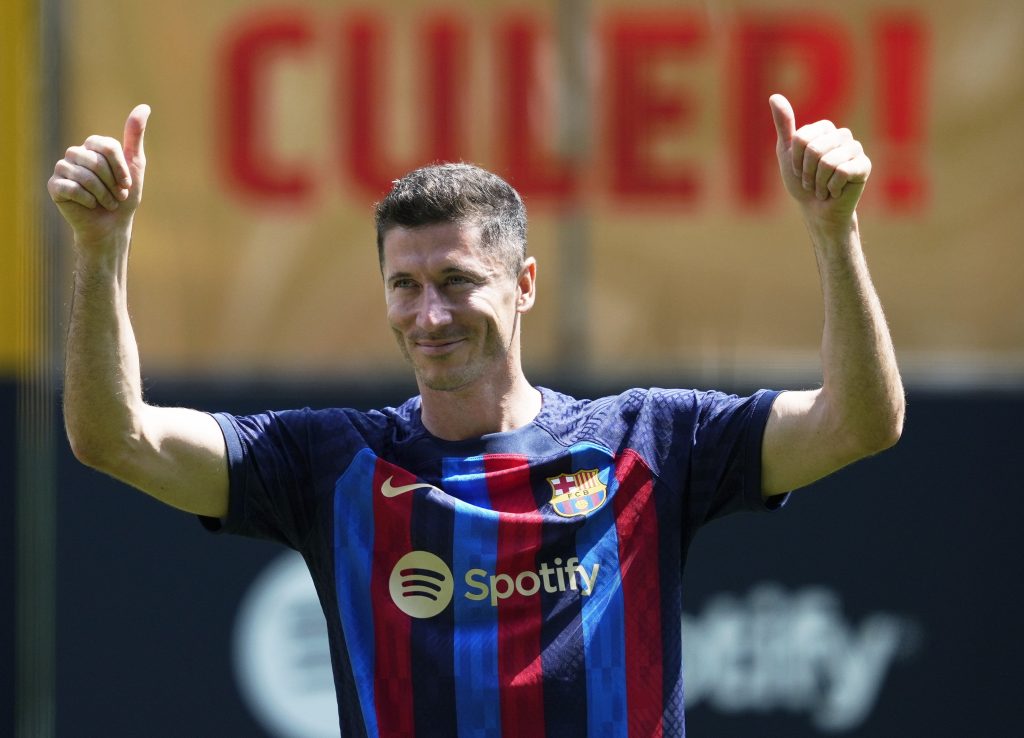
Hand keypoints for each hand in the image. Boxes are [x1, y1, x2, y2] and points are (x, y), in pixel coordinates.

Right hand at [48, 104, 150, 248]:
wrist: (112, 226)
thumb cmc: (124, 197)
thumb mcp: (135, 165)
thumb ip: (135, 136)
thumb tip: (144, 106)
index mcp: (93, 146)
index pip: (107, 146)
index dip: (121, 168)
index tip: (127, 184)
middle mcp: (76, 153)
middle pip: (96, 161)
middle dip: (112, 184)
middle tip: (117, 197)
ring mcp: (62, 168)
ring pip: (84, 176)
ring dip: (102, 195)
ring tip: (107, 203)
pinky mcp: (54, 186)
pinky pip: (72, 188)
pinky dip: (88, 201)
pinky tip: (90, 206)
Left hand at [769, 94, 868, 226]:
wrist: (817, 209)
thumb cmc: (801, 182)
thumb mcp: (787, 152)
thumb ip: (784, 125)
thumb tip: (774, 96)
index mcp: (824, 128)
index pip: (801, 138)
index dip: (795, 160)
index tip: (799, 169)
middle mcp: (842, 135)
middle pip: (814, 149)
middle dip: (807, 172)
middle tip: (812, 181)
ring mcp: (855, 149)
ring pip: (827, 162)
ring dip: (818, 182)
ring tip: (823, 187)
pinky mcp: (864, 165)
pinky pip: (842, 172)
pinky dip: (832, 187)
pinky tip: (836, 191)